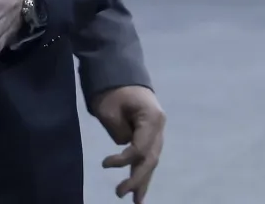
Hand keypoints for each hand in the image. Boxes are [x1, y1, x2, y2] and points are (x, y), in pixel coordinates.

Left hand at [92, 85, 164, 199]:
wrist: (121, 73)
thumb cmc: (113, 89)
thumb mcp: (110, 108)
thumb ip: (119, 131)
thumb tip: (125, 146)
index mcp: (152, 118)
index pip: (141, 147)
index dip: (124, 160)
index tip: (104, 164)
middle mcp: (159, 127)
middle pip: (150, 158)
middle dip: (137, 179)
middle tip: (119, 193)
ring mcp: (157, 132)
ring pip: (151, 161)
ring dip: (142, 181)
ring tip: (135, 201)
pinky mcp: (150, 136)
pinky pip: (147, 158)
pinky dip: (142, 173)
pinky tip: (138, 191)